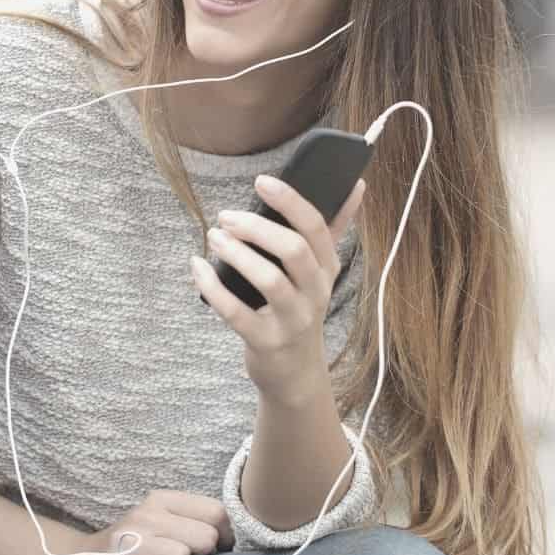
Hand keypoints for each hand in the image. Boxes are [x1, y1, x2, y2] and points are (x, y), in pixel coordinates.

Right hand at [75, 490, 231, 554]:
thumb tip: (234, 539)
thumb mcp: (161, 521)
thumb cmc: (136, 542)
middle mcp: (144, 516)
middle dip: (203, 554)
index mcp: (160, 500)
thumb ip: (193, 520)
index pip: (217, 512)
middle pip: (206, 536)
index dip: (226, 536)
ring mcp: (129, 542)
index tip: (217, 548)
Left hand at [191, 175, 365, 406]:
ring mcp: (293, 321)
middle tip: (226, 216)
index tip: (262, 181)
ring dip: (237, 254)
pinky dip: (213, 287)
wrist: (297, 373)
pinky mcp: (267, 343)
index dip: (290, 201)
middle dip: (257, 227)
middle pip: (294, 250)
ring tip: (214, 237)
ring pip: (269, 280)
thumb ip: (335, 227)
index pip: (316, 227)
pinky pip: (237, 313)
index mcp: (327, 268)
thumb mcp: (322, 270)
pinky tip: (198, 267)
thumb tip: (356, 183)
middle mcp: (315, 293)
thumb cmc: (301, 307)